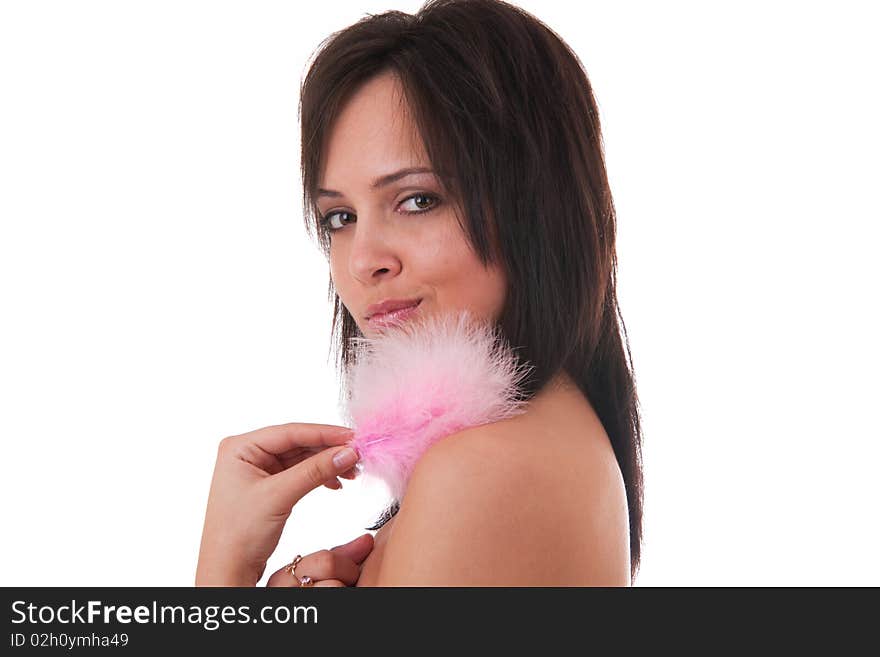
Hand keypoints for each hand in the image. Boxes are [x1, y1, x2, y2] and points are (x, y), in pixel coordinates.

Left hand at [195, 422, 360, 585]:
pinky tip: (335, 483)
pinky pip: (299, 471)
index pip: (290, 432)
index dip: (325, 433)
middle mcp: (248, 453)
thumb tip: (348, 453)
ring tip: (351, 471)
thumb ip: (315, 471)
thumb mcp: (279, 496)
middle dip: (329, 450)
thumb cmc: (238, 533)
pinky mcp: (268, 484)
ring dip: (327, 463)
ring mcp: (258, 468)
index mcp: (240, 447)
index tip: (353, 437)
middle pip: (298, 443)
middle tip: (358, 454)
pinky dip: (319, 476)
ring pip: (302, 457)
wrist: (228, 568)